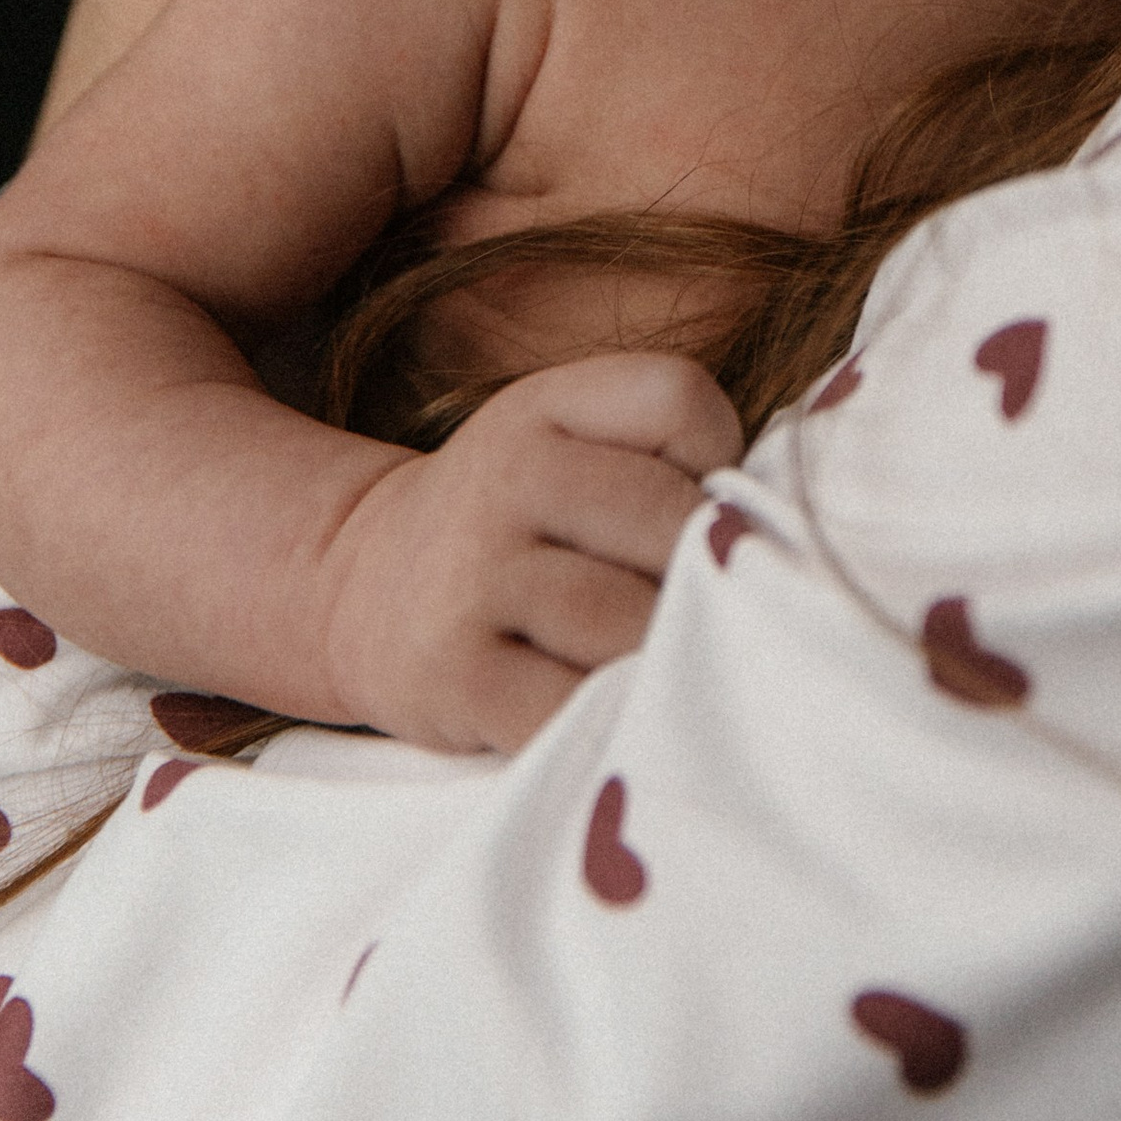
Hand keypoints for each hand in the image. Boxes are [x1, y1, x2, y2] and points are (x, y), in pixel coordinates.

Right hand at [319, 354, 745, 751]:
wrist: (359, 585)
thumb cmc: (513, 518)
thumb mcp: (564, 438)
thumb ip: (662, 452)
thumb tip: (761, 541)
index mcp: (544, 406)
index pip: (677, 398)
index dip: (717, 453)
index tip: (699, 503)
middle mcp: (506, 476)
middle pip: (667, 521)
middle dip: (704, 574)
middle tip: (705, 607)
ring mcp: (475, 578)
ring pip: (628, 622)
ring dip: (667, 653)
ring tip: (671, 663)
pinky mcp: (456, 676)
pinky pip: (572, 708)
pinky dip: (613, 721)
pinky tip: (621, 716)